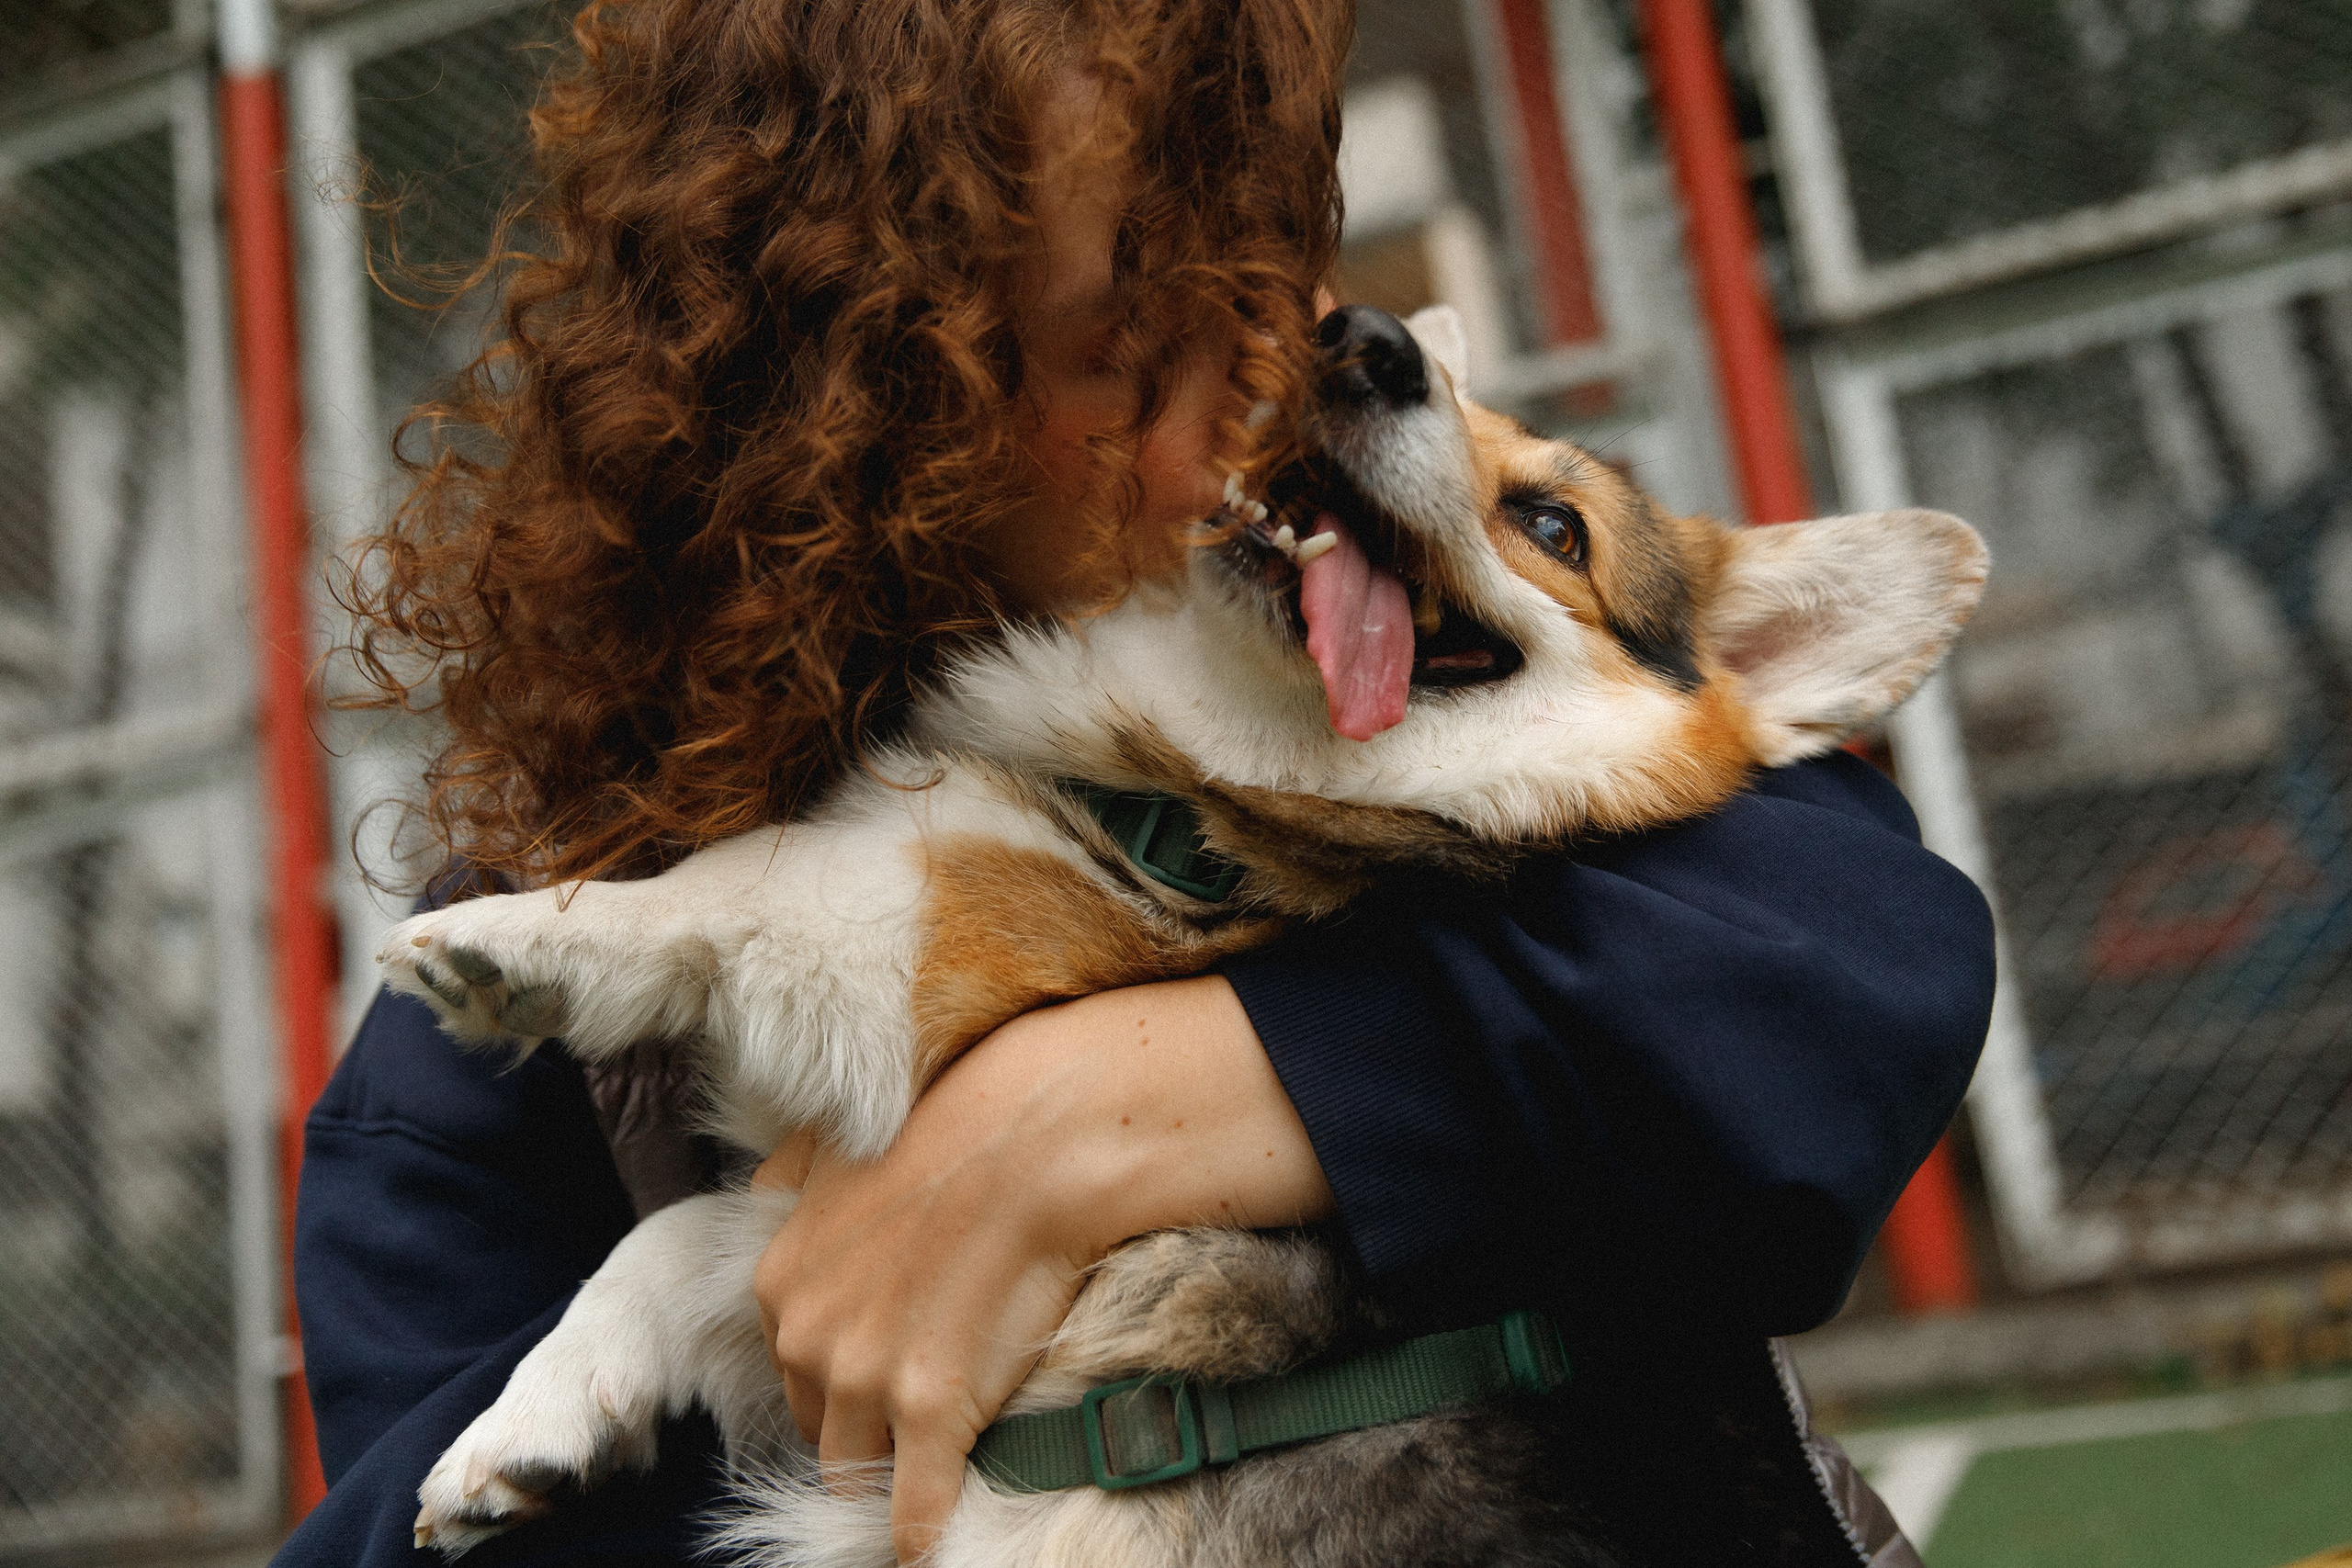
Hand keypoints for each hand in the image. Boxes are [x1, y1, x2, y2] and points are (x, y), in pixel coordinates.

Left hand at [751, 974, 1333, 1562]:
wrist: (1032, 1142)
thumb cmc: (946, 1131)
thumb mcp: (828, 1139)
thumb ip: (782, 1181)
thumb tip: (764, 1198)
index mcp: (779, 1283)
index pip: (794, 1370)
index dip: (843, 1377)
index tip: (883, 1374)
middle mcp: (807, 1338)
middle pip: (819, 1424)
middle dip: (862, 1425)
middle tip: (914, 1412)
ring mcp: (868, 1380)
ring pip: (857, 1472)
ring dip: (891, 1474)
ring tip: (927, 1472)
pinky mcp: (933, 1412)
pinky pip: (915, 1510)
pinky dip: (922, 1532)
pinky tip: (929, 1546)